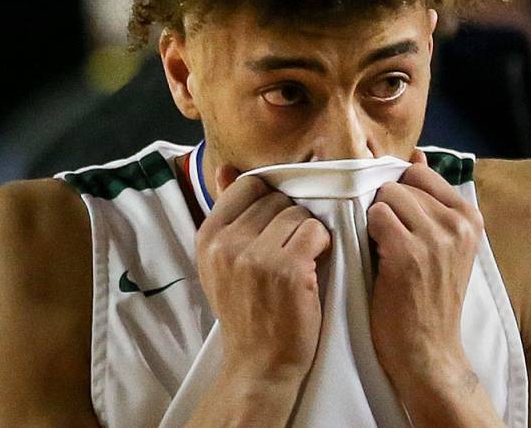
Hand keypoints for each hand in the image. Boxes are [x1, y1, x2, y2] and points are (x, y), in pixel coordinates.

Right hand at [195, 165, 331, 380]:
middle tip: (288, 251)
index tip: (276, 226)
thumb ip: (227, 213)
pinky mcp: (287, 269)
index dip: (270, 200)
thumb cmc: (247, 310)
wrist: (259, 363)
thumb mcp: (222, 262)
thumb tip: (226, 167)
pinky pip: (316, 231)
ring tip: (299, 262)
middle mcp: (226, 243)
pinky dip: (322, 246)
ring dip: (307, 234)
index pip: (248, 185)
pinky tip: (312, 269)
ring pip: (298, 214)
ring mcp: (255, 256)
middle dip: (290, 220)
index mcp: (208, 236)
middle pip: (277, 198)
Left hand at [367, 149, 482, 397]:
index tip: (399, 221)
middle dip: (387, 207)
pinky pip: (374, 216)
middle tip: (389, 242)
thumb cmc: (429, 297)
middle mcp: (458, 224)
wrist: (428, 351)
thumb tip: (417, 154)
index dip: (400, 193)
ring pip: (386, 197)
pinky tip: (377, 258)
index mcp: (470, 218)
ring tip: (383, 251)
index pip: (421, 174)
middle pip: (400, 184)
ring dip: (375, 220)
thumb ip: (431, 198)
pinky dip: (367, 233)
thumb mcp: (444, 244)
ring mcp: (435, 238)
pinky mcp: (407, 254)